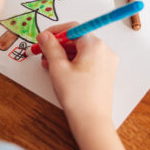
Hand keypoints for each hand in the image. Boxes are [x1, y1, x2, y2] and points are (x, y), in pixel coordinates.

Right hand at [37, 23, 117, 141]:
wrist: (92, 121)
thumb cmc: (77, 96)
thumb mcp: (58, 67)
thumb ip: (50, 47)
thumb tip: (45, 36)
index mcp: (94, 45)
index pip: (72, 28)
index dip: (55, 32)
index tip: (43, 38)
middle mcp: (104, 51)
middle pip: (78, 39)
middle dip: (58, 44)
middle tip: (42, 51)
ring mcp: (107, 62)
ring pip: (82, 51)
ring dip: (64, 54)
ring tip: (49, 64)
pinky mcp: (106, 73)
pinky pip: (88, 61)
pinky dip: (74, 62)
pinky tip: (61, 71)